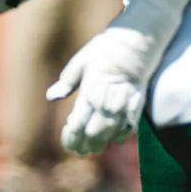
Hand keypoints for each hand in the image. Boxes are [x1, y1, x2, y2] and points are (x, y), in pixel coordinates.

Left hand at [47, 0, 190, 153]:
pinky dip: (117, 136)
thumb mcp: (82, 60)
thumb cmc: (107, 49)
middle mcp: (108, 102)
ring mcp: (124, 106)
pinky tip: (110, 137)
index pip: (78, 124)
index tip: (67, 140)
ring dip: (100, 144)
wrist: (139, 42)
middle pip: (94, 135)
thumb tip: (51, 96)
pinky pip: (127, 130)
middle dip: (84, 145)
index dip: (71, 137)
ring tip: (91, 148)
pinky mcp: (137, 106)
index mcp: (91, 91)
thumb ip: (67, 81)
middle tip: (77, 149)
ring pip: (111, 136)